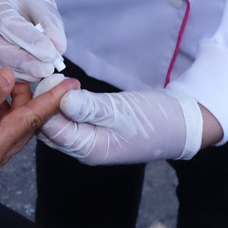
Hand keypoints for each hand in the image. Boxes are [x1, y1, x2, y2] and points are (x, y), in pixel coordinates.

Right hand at [0, 0, 66, 85]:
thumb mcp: (39, 0)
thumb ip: (50, 23)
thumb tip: (57, 49)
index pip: (5, 21)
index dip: (28, 40)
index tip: (51, 53)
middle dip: (21, 61)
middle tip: (46, 70)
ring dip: (13, 73)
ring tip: (38, 74)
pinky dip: (0, 80)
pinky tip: (21, 77)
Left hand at [39, 85, 222, 164]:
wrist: (181, 123)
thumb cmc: (155, 118)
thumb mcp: (121, 110)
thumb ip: (90, 107)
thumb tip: (61, 100)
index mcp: (88, 149)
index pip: (50, 129)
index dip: (45, 103)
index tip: (51, 79)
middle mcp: (84, 150)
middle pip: (50, 129)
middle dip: (45, 104)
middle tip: (53, 77)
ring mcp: (90, 143)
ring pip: (59, 124)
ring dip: (55, 104)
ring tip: (59, 81)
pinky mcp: (96, 132)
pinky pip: (71, 121)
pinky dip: (66, 106)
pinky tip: (69, 90)